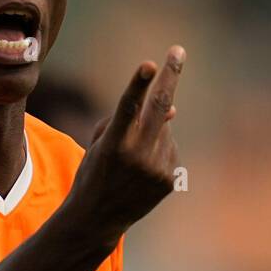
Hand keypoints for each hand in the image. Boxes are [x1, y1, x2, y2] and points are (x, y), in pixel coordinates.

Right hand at [68, 46, 183, 245]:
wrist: (97, 218)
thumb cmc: (93, 173)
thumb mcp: (100, 144)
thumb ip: (129, 120)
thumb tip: (174, 108)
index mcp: (113, 145)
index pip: (128, 108)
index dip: (139, 84)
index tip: (150, 64)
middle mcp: (137, 156)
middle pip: (161, 107)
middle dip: (171, 76)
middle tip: (178, 51)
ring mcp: (156, 169)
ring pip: (165, 129)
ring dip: (154, 131)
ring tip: (132, 158)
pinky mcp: (169, 179)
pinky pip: (170, 149)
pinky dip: (160, 150)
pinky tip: (143, 170)